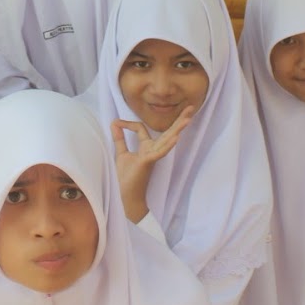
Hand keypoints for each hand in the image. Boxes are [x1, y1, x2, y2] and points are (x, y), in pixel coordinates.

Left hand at [111, 107, 194, 222]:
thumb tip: (113, 123)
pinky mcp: (149, 162)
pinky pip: (160, 152)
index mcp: (146, 147)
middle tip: (190, 108)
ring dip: (178, 129)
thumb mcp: (121, 154)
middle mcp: (152, 150)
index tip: (115, 122)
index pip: (141, 129)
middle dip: (178, 120)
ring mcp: (153, 156)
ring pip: (167, 140)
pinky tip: (176, 137)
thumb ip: (119, 139)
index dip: (128, 124)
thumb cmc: (125, 178)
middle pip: (167, 132)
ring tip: (188, 119)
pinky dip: (168, 145)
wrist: (125, 196)